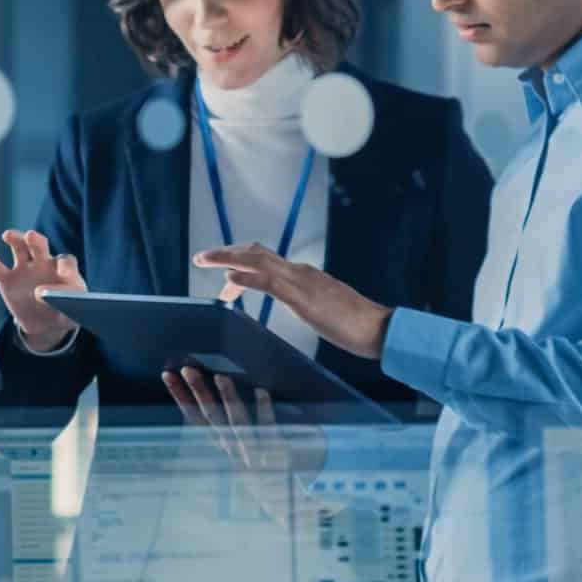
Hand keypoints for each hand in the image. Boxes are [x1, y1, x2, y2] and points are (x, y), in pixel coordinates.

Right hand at [0, 229, 85, 351]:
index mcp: (64, 271)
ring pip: (19, 248)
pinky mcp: (7, 280)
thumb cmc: (64, 315)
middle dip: (36, 240)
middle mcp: (44, 264)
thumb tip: (41, 295)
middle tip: (32, 237)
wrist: (46, 324)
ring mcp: (25, 269)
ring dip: (15, 239)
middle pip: (40, 246)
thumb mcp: (71, 317)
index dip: (65, 266)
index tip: (63, 273)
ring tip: (8, 236)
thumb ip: (64, 308)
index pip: (65, 262)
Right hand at [164, 366, 325, 521]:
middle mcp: (232, 449)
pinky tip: (261, 392)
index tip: (167, 376)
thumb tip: (214, 398)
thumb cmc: (258, 473)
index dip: (181, 398)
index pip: (195, 419)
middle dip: (198, 393)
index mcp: (222, 446)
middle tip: (187, 369)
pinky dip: (264, 412)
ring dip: (228, 401)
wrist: (283, 504)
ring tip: (221, 377)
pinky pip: (268, 431)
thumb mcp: (236, 453)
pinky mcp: (274, 454)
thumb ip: (226, 431)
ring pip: (237, 425)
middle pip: (211, 418)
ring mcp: (252, 453)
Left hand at [195, 244, 391, 358]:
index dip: (241, 263)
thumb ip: (310, 302)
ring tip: (204, 260)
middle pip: (256, 253)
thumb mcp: (325, 309)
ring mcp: (302, 282)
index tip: (224, 276)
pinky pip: (270, 283)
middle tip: (201, 258)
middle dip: (227, 253)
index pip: (266, 262)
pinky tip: (229, 280)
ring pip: (258, 262)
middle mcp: (301, 272)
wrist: (380, 328)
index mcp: (304, 275)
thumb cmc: (356, 324)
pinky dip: (247, 278)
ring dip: (227, 258)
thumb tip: (302, 302)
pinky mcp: (304, 298)